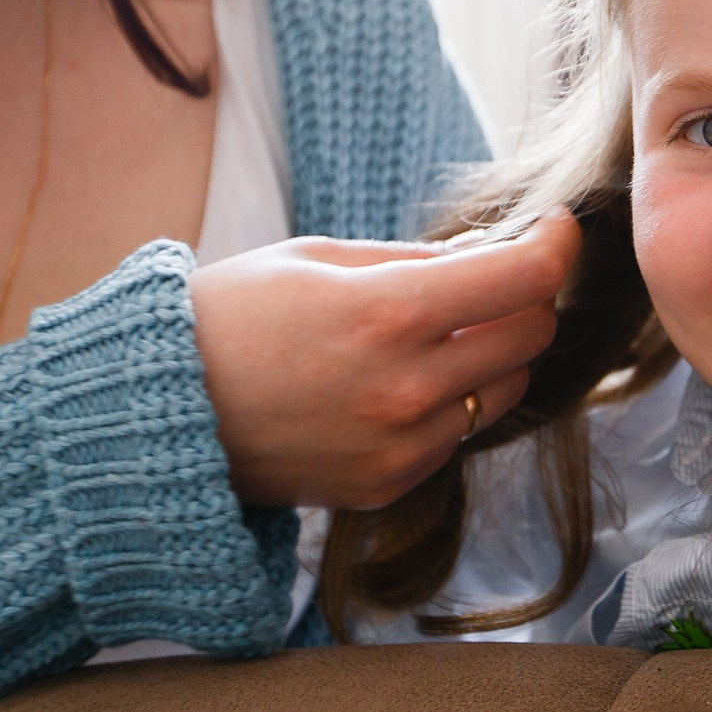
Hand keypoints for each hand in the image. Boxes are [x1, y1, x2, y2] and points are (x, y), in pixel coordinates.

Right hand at [189, 213, 580, 508]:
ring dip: (493, 353)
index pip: (525, 278)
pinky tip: (398, 380)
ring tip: (437, 331)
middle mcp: (407, 387)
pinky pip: (459, 434)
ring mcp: (401, 445)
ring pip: (505, 388)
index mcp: (389, 313)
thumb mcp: (320, 260)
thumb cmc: (231, 317)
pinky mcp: (389, 483)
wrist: (156, 414)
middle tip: (493, 275)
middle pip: (530, 334)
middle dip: (525, 295)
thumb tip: (501, 251)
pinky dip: (451, 401)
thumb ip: (421, 259)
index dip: (555, 244)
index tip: (552, 229)